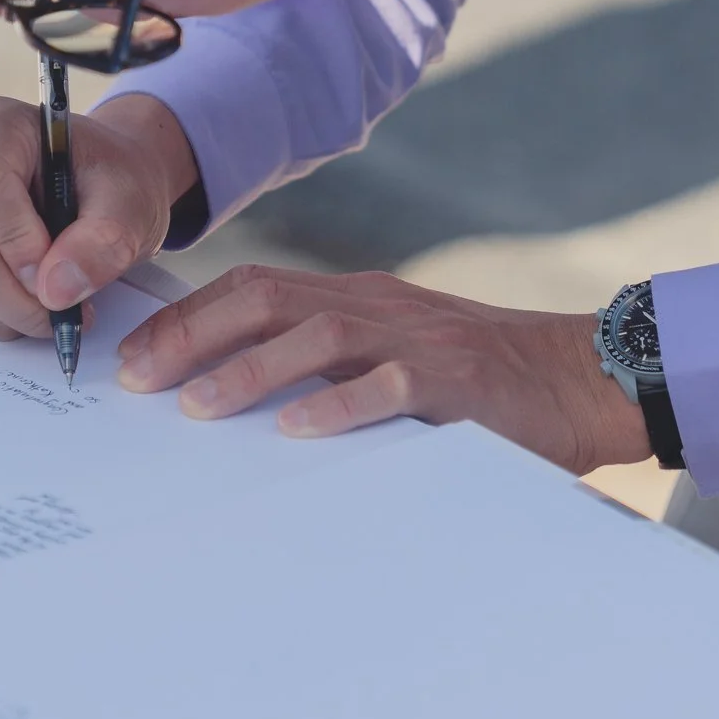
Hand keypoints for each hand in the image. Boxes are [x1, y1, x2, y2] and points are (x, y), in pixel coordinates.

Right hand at [0, 94, 199, 340]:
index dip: (17, 243)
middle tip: (68, 315)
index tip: (58, 275)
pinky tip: (35, 302)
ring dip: (11, 315)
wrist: (102, 184)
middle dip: (19, 300)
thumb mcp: (131, 203)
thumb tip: (55, 292)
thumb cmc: (114, 181)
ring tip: (60, 308)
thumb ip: (104, 241)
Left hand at [114, 266, 651, 473]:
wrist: (584, 379)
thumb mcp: (397, 356)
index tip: (134, 356)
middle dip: (194, 337)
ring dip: (249, 370)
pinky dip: (339, 406)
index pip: (256, 287)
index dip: (188, 317)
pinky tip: (296, 431)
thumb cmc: (481, 383)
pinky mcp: (459, 382)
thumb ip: (332, 364)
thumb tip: (237, 392)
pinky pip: (391, 387)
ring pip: (318, 336)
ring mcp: (419, 341)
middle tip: (139, 380)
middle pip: (269, 299)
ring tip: (196, 408)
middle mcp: (379, 308)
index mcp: (359, 299)